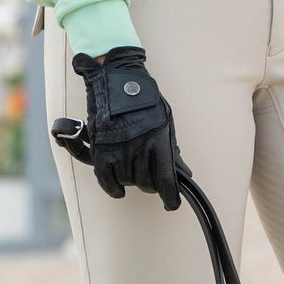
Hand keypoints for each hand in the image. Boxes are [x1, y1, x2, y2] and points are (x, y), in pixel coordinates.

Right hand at [72, 46, 189, 210]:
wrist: (117, 80)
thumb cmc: (145, 100)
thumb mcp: (165, 120)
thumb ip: (171, 147)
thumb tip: (183, 171)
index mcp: (158, 139)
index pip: (165, 179)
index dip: (170, 196)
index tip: (172, 203)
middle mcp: (138, 147)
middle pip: (146, 182)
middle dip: (151, 184)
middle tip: (153, 179)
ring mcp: (118, 150)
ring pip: (127, 181)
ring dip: (133, 181)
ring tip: (136, 172)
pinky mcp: (100, 151)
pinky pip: (106, 180)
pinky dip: (113, 188)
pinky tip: (119, 189)